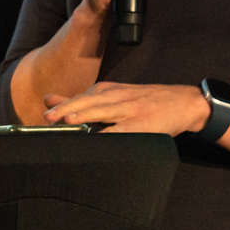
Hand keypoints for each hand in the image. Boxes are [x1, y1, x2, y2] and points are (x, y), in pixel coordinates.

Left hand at [44, 81, 208, 134]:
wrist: (184, 102)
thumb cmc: (144, 102)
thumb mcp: (112, 95)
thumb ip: (81, 99)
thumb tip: (49, 99)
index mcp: (108, 90)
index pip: (81, 97)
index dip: (63, 106)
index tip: (45, 115)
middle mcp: (118, 97)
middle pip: (89, 101)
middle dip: (68, 109)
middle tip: (48, 117)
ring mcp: (132, 109)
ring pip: (105, 111)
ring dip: (86, 115)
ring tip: (67, 121)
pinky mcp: (144, 124)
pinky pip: (126, 129)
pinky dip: (112, 133)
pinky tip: (100, 139)